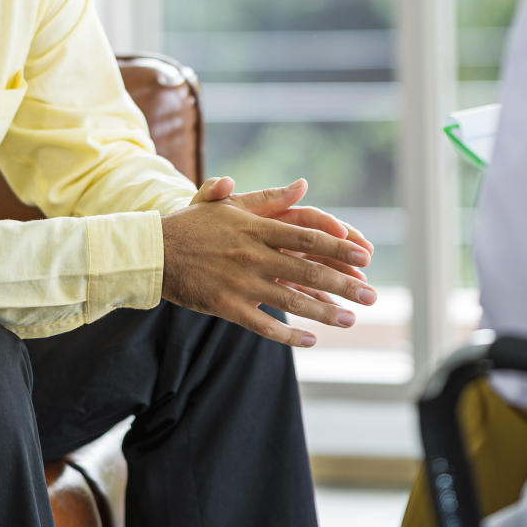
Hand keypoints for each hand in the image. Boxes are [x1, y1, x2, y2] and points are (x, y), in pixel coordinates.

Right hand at [163, 177, 376, 345]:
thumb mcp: (229, 204)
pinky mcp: (227, 307)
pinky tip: (311, 340)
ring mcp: (241, 282)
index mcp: (257, 228)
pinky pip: (264, 325)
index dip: (339, 247)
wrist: (153, 252)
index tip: (366, 257)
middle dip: (345, 284)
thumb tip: (303, 186)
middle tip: (373, 295)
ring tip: (352, 320)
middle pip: (308, 270)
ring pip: (292, 301)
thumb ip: (268, 198)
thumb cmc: (194, 225)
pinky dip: (289, 335)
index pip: (308, 236)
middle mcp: (253, 255)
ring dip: (325, 312)